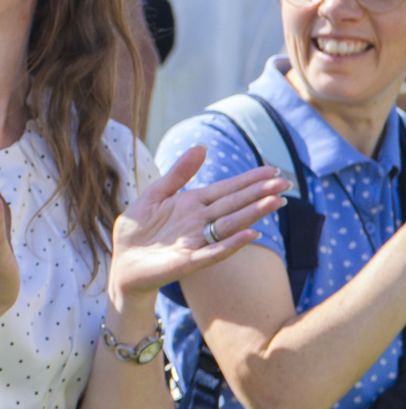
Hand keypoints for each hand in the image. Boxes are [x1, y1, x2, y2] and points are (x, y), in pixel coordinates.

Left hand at [109, 146, 289, 300]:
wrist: (122, 263)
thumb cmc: (137, 229)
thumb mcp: (155, 195)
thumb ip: (178, 174)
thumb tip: (202, 146)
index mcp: (193, 204)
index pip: (227, 189)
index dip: (249, 180)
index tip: (272, 170)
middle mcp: (200, 222)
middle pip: (234, 205)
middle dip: (259, 194)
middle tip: (285, 183)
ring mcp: (197, 242)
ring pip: (230, 225)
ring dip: (252, 214)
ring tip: (275, 201)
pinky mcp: (188, 261)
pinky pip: (214, 252)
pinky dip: (232, 243)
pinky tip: (250, 234)